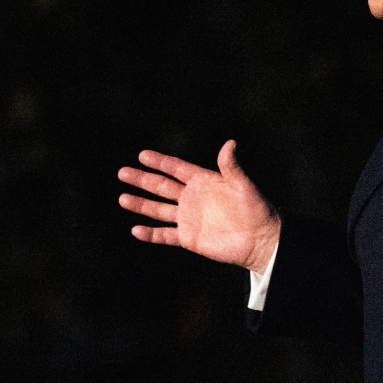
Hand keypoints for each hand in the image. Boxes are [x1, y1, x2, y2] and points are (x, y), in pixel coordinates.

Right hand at [118, 140, 280, 272]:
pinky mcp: (189, 238)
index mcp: (203, 181)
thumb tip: (230, 143)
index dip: (160, 162)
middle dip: (142, 180)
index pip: (176, 169)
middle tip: (123, 172)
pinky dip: (151, 234)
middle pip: (162, 186)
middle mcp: (192, 198)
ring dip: (141, 204)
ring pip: (159, 209)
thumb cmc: (256, 209)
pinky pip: (165, 235)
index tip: (142, 155)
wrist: (260, 240)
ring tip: (122, 198)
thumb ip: (232, 166)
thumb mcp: (244, 185)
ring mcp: (189, 218)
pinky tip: (135, 230)